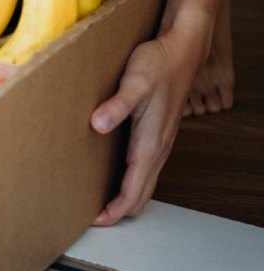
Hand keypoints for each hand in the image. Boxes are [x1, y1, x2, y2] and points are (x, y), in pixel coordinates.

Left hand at [88, 28, 204, 225]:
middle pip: (140, 194)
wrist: (181, 50)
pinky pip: (144, 169)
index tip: (94, 220)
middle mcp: (157, 148)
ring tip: (98, 203)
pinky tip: (113, 176)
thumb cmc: (158, 64)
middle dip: (118, 211)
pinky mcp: (156, 134)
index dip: (114, 210)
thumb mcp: (135, 82)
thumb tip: (98, 124)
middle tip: (91, 218)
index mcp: (150, 143)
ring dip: (125, 198)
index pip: (133, 190)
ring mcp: (159, 143)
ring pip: (144, 183)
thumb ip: (117, 104)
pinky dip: (130, 182)